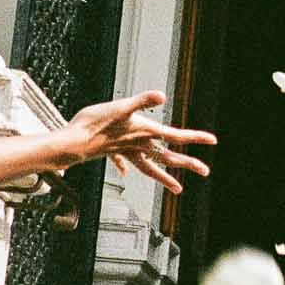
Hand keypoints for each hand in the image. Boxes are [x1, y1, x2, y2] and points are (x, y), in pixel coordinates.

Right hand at [60, 90, 215, 195]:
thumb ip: (142, 101)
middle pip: (168, 157)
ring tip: (178, 189)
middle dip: (187, 164)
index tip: (213, 141)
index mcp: (145, 133)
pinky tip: (125, 171)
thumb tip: (161, 96)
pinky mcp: (111, 151)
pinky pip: (123, 160)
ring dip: (165, 177)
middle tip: (205, 172)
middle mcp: (138, 145)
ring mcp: (126, 151)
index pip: (175, 136)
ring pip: (150, 167)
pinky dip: (126, 165)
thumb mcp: (121, 107)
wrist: (72, 143)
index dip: (195, 137)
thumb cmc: (95, 124)